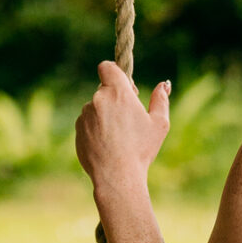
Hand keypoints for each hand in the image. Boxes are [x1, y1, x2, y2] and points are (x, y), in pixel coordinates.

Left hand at [75, 61, 170, 187]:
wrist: (117, 176)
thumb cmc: (141, 149)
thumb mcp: (159, 123)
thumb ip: (161, 99)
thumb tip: (164, 84)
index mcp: (117, 93)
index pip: (107, 67)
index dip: (114, 72)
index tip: (123, 84)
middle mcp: (98, 99)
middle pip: (104, 89)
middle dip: (114, 98)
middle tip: (129, 117)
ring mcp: (85, 115)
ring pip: (96, 107)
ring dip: (105, 114)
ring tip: (119, 136)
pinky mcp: (78, 129)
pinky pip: (88, 122)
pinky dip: (96, 128)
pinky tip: (108, 144)